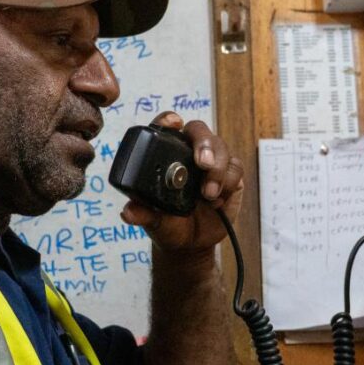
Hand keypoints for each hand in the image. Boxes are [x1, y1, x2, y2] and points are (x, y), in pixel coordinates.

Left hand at [120, 111, 243, 254]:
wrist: (191, 245)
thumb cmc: (169, 226)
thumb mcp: (154, 221)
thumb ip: (143, 214)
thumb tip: (129, 212)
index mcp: (166, 156)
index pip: (167, 127)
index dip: (169, 120)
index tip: (174, 123)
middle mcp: (189, 154)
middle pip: (199, 131)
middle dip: (204, 144)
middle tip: (203, 164)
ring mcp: (211, 163)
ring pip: (220, 148)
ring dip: (218, 170)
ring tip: (209, 194)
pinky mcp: (229, 176)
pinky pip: (235, 168)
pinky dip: (228, 182)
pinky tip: (217, 200)